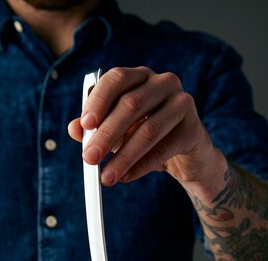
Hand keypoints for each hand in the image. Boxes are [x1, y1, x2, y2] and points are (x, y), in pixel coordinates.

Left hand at [67, 66, 215, 185]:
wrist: (187, 157)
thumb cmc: (148, 138)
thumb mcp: (119, 133)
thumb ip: (96, 129)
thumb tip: (73, 129)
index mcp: (141, 76)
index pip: (117, 79)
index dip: (99, 100)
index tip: (85, 126)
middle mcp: (164, 83)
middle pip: (131, 105)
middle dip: (106, 135)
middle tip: (89, 159)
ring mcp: (182, 103)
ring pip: (148, 130)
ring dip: (123, 157)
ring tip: (107, 177)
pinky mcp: (194, 129)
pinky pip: (164, 149)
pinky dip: (141, 166)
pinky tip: (126, 177)